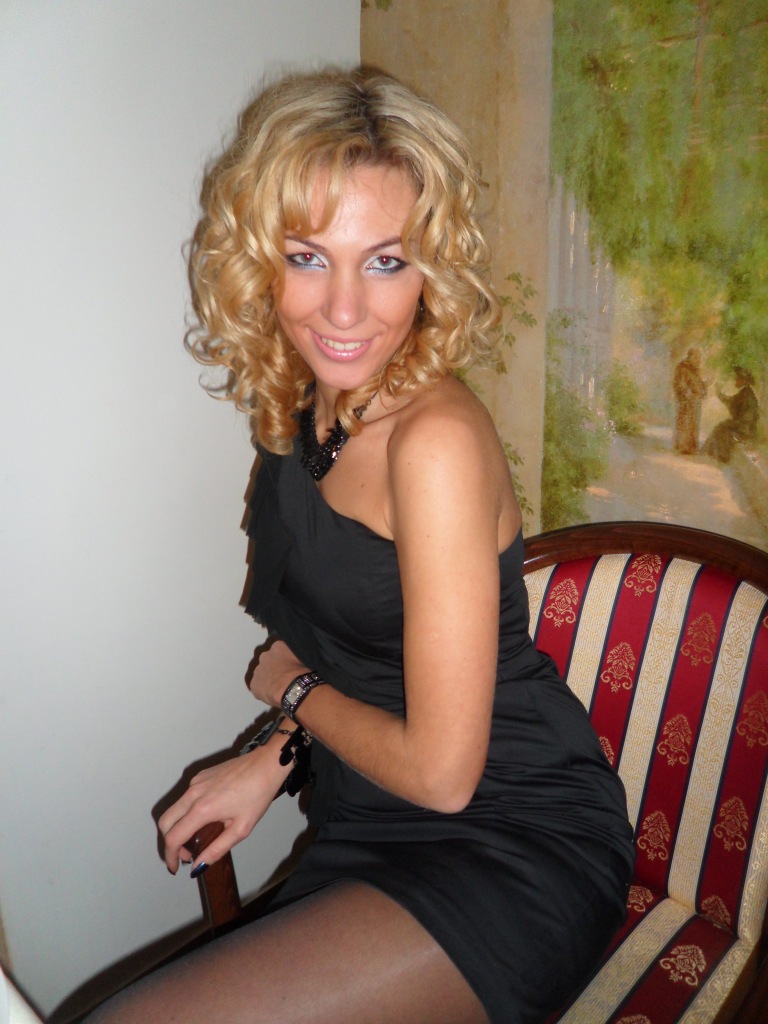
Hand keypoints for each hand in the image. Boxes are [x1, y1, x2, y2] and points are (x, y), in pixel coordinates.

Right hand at [158, 748, 284, 873]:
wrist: (266, 764)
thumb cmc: (258, 795)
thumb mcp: (241, 829)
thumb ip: (216, 850)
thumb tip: (198, 867)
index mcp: (202, 809)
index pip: (173, 838)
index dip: (171, 857)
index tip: (176, 868)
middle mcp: (193, 794)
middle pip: (165, 822)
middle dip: (170, 842)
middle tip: (186, 854)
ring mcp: (195, 782)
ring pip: (173, 808)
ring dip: (177, 826)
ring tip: (196, 838)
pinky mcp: (201, 775)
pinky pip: (185, 797)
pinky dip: (185, 812)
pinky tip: (204, 818)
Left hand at [248, 639, 307, 707]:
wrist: (293, 688)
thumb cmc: (302, 671)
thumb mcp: (305, 655)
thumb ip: (298, 652)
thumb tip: (298, 654)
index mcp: (278, 646)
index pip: (280, 650)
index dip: (285, 659)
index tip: (291, 665)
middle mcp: (265, 655)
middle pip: (269, 660)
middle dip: (275, 667)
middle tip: (285, 676)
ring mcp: (258, 670)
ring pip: (263, 674)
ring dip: (269, 678)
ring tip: (279, 686)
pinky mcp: (254, 685)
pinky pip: (259, 687)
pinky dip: (264, 690)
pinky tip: (273, 695)